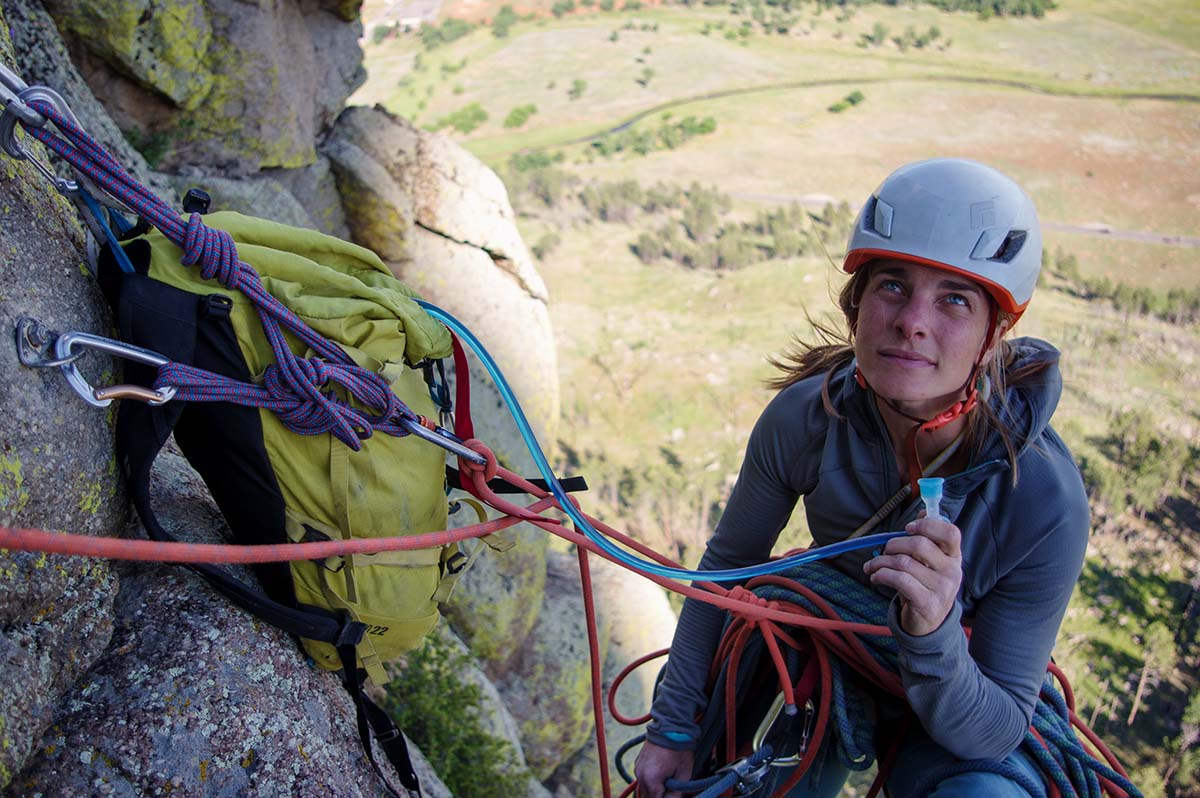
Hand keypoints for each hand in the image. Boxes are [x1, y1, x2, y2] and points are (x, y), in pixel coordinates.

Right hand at [633, 741, 693, 797]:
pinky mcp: (638, 762)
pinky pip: (643, 778)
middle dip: (659, 795)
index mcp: (651, 780)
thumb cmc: (679, 749)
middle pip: (648, 796)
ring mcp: (637, 768)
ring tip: (668, 779)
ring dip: (654, 789)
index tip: (673, 793)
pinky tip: (661, 773)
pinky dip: (650, 780)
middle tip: (671, 787)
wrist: (670, 726)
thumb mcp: (683, 774)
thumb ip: (675, 793)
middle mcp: (640, 775)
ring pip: (644, 788)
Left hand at [863, 515, 962, 635]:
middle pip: (919, 545)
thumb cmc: (925, 585)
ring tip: (873, 566)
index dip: (928, 525)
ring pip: (903, 562)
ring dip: (881, 561)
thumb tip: (924, 510)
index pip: (950, 533)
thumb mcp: (932, 562)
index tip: (908, 527)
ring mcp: (942, 589)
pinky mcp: (927, 603)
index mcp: (954, 557)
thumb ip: (928, 538)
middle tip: (885, 550)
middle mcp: (952, 572)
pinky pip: (898, 579)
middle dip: (894, 544)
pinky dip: (881, 574)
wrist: (929, 623)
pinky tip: (876, 576)